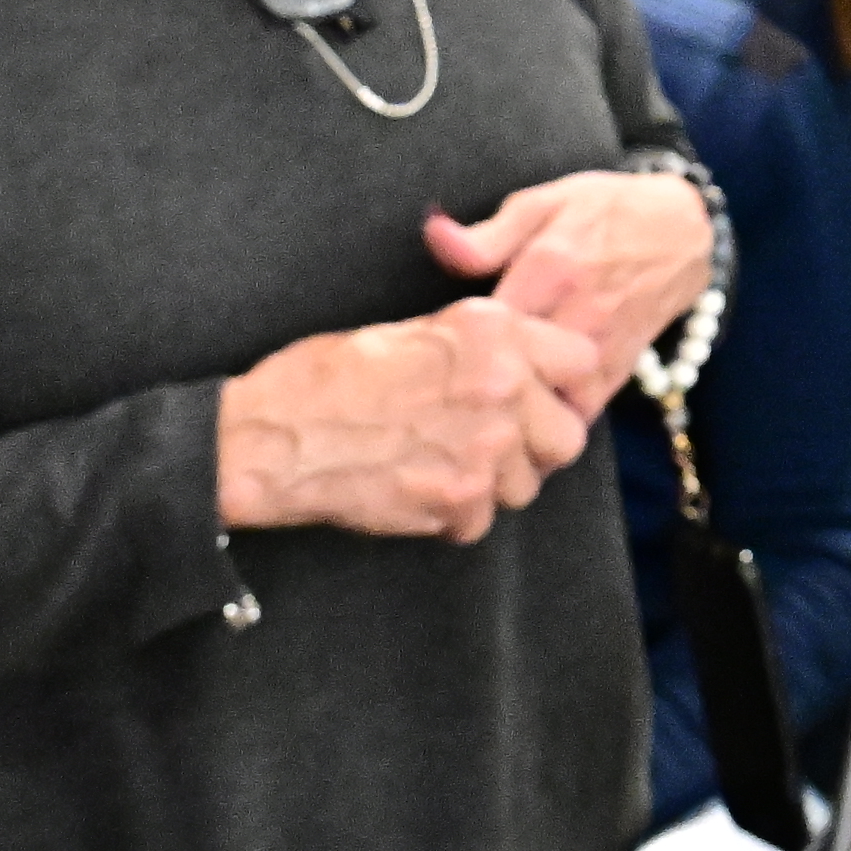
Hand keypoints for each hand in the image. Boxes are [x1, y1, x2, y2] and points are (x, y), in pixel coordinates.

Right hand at [214, 302, 605, 542]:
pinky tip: (422, 490)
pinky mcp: (456, 501)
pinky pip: (482, 520)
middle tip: (498, 443)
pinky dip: (457, 515)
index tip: (543, 397)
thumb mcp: (411, 330)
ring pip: (528, 485)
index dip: (561, 384)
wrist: (270, 438)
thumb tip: (522, 362)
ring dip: (497, 483)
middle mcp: (500, 387)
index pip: (580, 361)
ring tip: (449, 465)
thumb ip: (479, 346)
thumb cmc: (325, 377)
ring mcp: (482, 449)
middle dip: (538, 445)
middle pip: (567, 437)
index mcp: (491, 333)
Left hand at [424, 168, 715, 407]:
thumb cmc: (603, 210)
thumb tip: (432, 235)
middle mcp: (577, 313)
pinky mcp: (619, 369)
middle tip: (439, 402)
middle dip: (472, 392)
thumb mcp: (542, 203)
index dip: (446, 347)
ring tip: (475, 421)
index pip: (482, 325)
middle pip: (509, 373)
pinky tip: (518, 424)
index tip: (425, 357)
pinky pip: (576, 414)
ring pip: (544, 403)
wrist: (682, 230)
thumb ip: (487, 234)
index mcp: (548, 268)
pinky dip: (545, 425)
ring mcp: (602, 346)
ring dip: (509, 417)